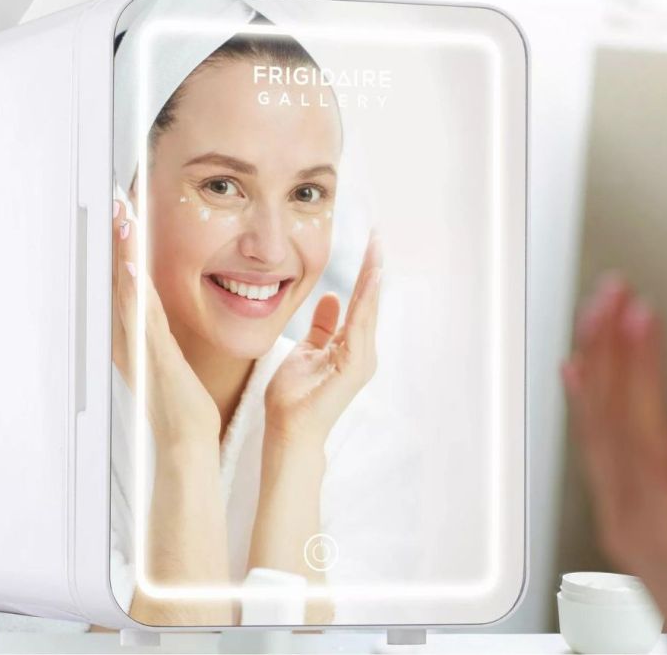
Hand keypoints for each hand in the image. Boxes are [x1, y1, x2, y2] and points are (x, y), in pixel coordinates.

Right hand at [112, 199, 219, 445]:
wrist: (185, 438)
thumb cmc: (180, 402)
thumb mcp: (168, 357)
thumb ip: (158, 331)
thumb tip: (154, 310)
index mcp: (134, 333)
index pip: (124, 280)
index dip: (120, 245)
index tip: (123, 211)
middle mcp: (130, 336)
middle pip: (118, 278)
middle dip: (115, 239)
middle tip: (114, 199)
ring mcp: (139, 344)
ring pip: (127, 289)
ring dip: (122, 252)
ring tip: (122, 217)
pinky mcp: (153, 355)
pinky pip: (141, 315)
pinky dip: (134, 288)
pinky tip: (132, 263)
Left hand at [264, 232, 382, 446]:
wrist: (288, 431)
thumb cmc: (294, 397)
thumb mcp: (307, 351)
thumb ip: (322, 327)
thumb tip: (331, 297)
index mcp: (350, 348)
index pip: (359, 304)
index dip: (364, 274)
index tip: (368, 245)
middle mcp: (361, 353)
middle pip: (370, 303)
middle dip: (374, 269)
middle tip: (378, 236)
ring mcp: (361, 361)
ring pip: (369, 310)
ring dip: (373, 278)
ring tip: (377, 248)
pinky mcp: (354, 367)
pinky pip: (360, 326)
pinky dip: (365, 302)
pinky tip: (369, 279)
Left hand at [562, 274, 666, 652]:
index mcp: (654, 520)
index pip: (634, 423)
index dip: (633, 363)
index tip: (636, 311)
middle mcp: (623, 513)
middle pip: (601, 415)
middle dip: (602, 346)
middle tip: (608, 291)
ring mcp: (619, 517)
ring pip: (591, 427)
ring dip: (590, 365)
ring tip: (594, 314)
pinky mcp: (624, 520)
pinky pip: (592, 451)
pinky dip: (583, 404)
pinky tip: (577, 375)